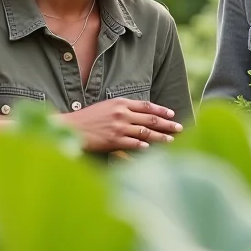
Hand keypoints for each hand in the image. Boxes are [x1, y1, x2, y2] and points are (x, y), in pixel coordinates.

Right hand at [59, 99, 183, 152]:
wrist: (71, 127)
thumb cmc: (87, 118)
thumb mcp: (106, 106)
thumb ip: (122, 109)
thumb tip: (138, 115)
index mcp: (120, 103)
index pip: (146, 105)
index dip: (161, 110)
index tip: (172, 114)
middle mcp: (122, 113)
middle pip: (150, 119)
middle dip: (167, 124)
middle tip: (179, 128)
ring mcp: (118, 127)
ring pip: (145, 132)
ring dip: (161, 136)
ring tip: (171, 140)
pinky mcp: (113, 140)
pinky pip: (133, 143)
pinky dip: (144, 145)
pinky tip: (153, 148)